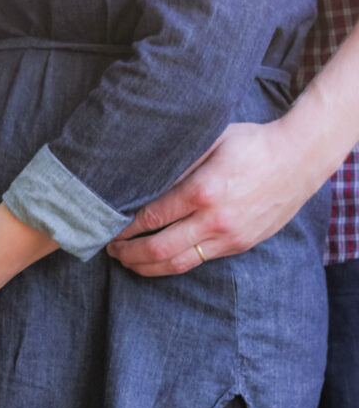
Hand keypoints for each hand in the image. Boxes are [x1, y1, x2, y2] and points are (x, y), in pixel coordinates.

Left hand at [106, 121, 320, 275]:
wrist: (300, 158)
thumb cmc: (251, 143)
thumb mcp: (210, 140)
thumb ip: (176, 162)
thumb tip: (138, 180)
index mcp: (202, 190)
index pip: (150, 218)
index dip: (124, 228)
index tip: (108, 228)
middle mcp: (214, 219)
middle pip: (157, 249)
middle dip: (128, 253)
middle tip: (110, 249)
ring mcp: (228, 237)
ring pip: (176, 264)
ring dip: (146, 266)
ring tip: (127, 261)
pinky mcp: (239, 246)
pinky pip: (197, 262)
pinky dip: (171, 264)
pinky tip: (157, 260)